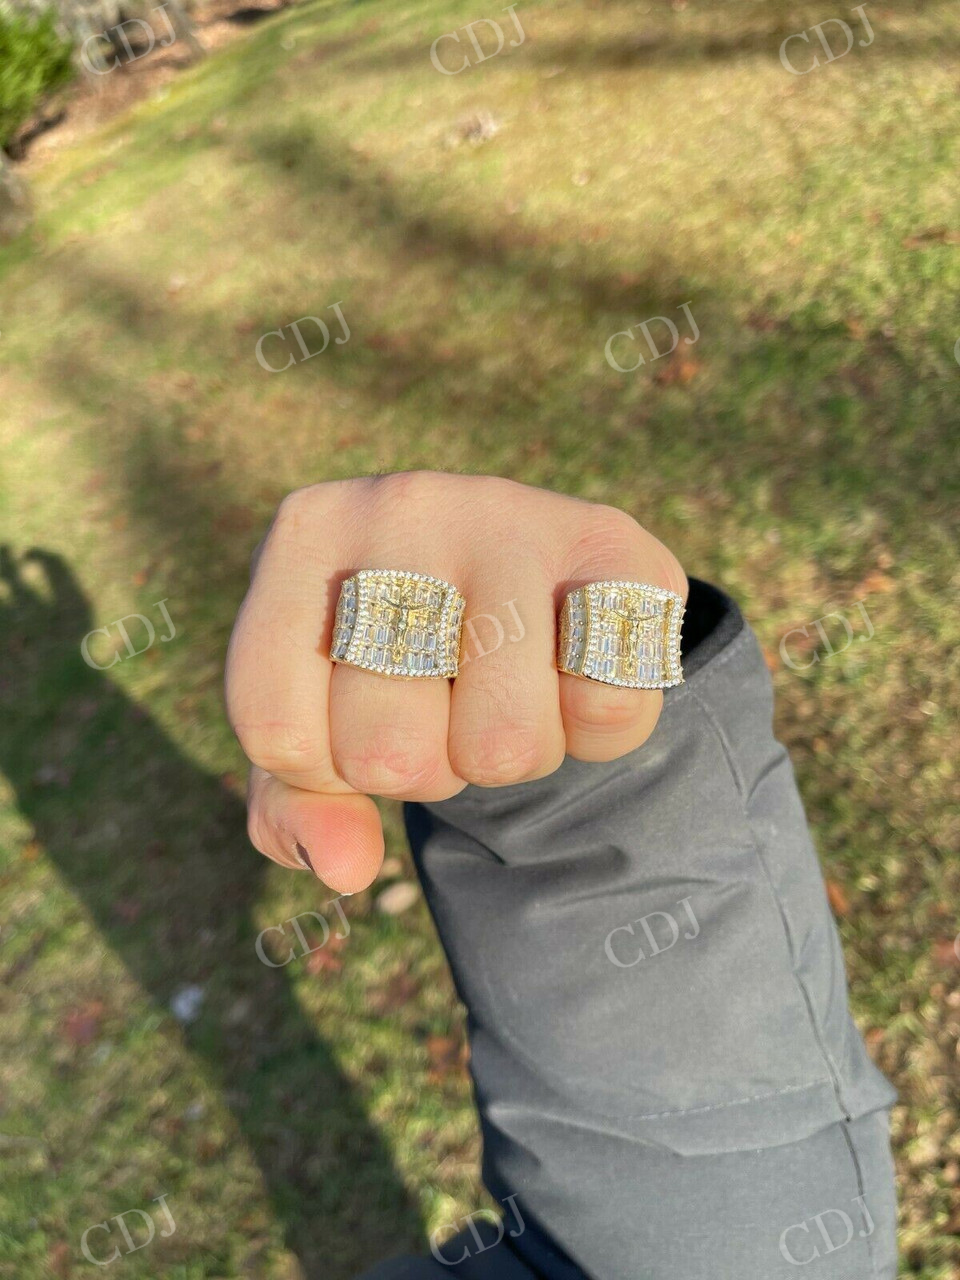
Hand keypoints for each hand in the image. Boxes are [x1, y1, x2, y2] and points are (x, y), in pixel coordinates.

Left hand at [225, 472, 686, 891]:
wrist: (539, 564)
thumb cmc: (407, 650)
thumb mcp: (327, 717)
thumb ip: (299, 803)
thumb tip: (342, 867)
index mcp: (306, 538)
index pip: (279, 734)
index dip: (326, 770)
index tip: (359, 717)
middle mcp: (400, 506)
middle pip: (388, 753)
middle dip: (431, 767)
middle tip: (451, 706)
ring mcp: (508, 516)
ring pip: (505, 744)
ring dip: (518, 755)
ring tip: (515, 691)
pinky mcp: (610, 540)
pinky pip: (606, 699)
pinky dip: (598, 726)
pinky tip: (579, 673)